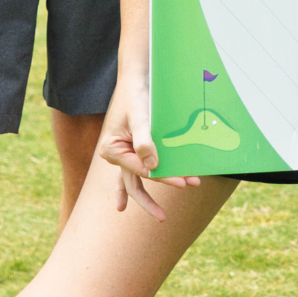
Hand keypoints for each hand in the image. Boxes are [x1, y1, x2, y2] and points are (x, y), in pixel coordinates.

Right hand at [98, 75, 193, 219]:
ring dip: (147, 197)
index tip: (185, 182)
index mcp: (112, 149)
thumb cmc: (137, 95)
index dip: (164, 177)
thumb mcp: (141, 115)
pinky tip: (123, 205)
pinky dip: (136, 185)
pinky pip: (134, 173)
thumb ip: (145, 141)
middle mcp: (114, 155)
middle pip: (133, 183)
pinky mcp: (130, 150)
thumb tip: (153, 167)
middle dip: (149, 201)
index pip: (142, 170)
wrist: (136, 79)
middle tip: (164, 218)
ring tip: (161, 216)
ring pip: (134, 181)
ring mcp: (122, 154)